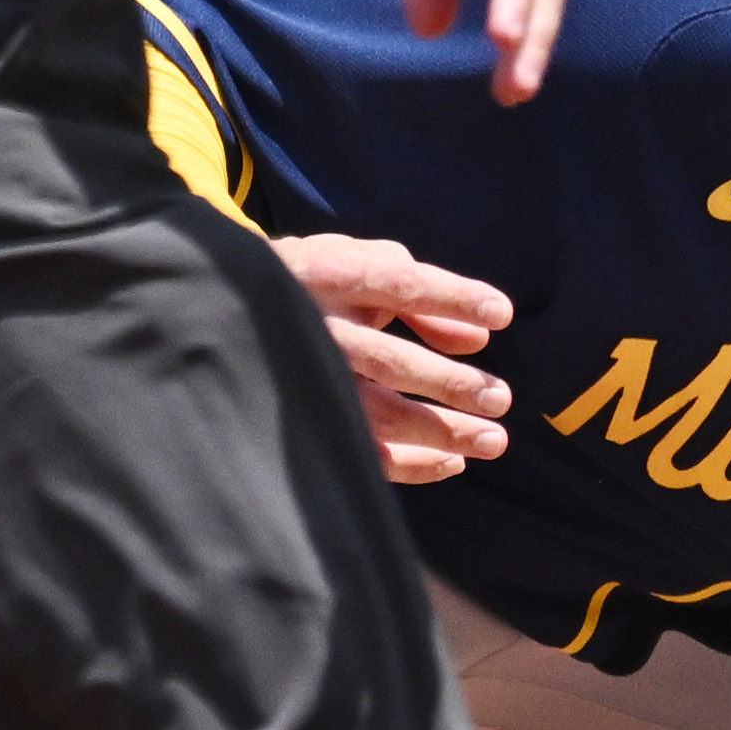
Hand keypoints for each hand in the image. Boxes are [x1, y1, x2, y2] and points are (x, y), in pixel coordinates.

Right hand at [274, 233, 515, 482]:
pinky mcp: (303, 419)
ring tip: (493, 440)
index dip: (451, 299)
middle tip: (500, 398)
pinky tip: (452, 462)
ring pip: (375, 414)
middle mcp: (313, 327)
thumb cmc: (321, 282)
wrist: (230, 307)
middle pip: (388, 361)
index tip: (501, 315)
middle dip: (450, 384)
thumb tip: (477, 341)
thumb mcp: (364, 266)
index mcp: (330, 274)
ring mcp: (304, 378)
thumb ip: (423, 298)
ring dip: (440, 433)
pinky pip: (358, 450)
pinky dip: (410, 463)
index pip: (399, 285)